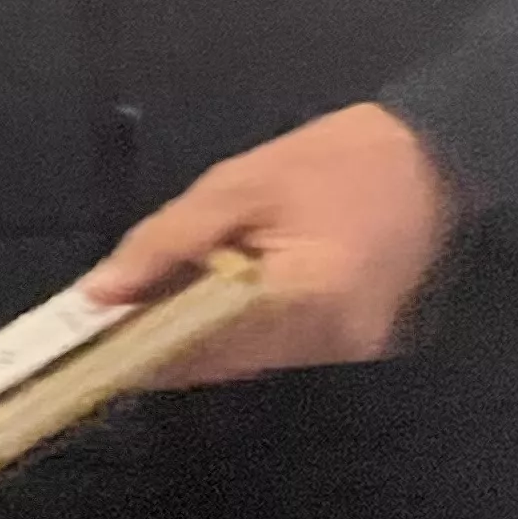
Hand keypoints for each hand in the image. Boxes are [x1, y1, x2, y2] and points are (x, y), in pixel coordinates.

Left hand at [79, 102, 457, 386]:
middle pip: (223, 361)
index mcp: (306, 300)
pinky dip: (236, 330)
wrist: (430, 157)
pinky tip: (205, 303)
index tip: (87, 341)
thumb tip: (102, 291)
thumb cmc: (333, 160)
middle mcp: (331, 342)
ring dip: (197, 339)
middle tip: (105, 323)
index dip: (142, 346)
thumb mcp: (238, 185)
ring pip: (247, 359)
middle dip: (163, 343)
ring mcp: (347, 350)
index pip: (204, 347)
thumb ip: (167, 242)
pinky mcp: (353, 344)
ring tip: (145, 310)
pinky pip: (276, 347)